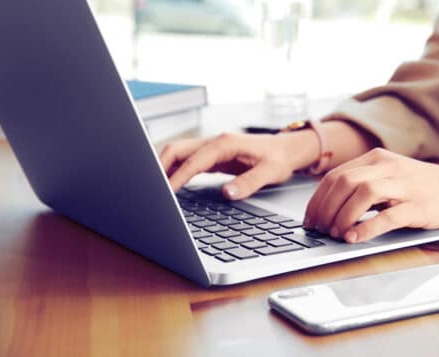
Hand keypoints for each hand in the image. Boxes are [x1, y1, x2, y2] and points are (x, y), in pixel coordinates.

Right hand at [159, 131, 317, 198]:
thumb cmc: (279, 159)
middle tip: (150, 188)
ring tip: (154, 188)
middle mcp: (215, 142)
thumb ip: (248, 183)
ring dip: (164, 167)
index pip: (194, 160)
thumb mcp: (270, 173)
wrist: (288, 149)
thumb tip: (227, 193)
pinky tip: (169, 185)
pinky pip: (188, 160)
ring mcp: (212, 147)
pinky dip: (175, 170)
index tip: (166, 192)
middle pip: (177, 149)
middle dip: (160, 166)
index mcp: (226, 143)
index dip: (178, 176)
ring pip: (179, 153)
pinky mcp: (213, 156)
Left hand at [304, 148, 438, 242]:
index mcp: (377, 159)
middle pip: (344, 183)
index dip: (317, 199)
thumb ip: (364, 186)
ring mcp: (404, 186)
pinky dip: (366, 228)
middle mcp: (388, 168)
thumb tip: (331, 209)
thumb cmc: (425, 187)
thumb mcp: (391, 177)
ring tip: (335, 233)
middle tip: (318, 229)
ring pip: (362, 195)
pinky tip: (354, 238)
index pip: (336, 176)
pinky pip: (387, 216)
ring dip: (342, 216)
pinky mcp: (418, 206)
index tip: (309, 219)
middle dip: (325, 209)